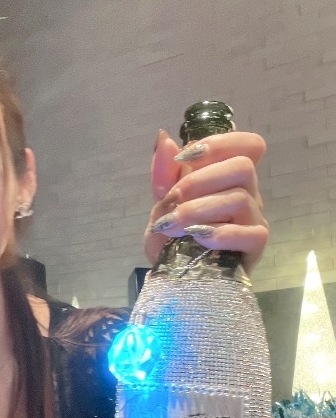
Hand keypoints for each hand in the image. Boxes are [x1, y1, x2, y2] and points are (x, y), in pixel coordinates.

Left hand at [144, 129, 267, 273]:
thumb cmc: (174, 239)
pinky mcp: (255, 246)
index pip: (249, 145)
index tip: (185, 158)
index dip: (220, 143)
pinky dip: (218, 233)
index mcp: (228, 178)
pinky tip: (196, 238)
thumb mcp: (162, 205)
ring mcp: (254, 220)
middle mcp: (248, 194)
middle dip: (201, 180)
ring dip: (200, 209)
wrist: (175, 279)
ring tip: (173, 225)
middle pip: (243, 166)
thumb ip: (164, 174)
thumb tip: (164, 138)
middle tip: (174, 199)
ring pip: (241, 198)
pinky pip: (248, 232)